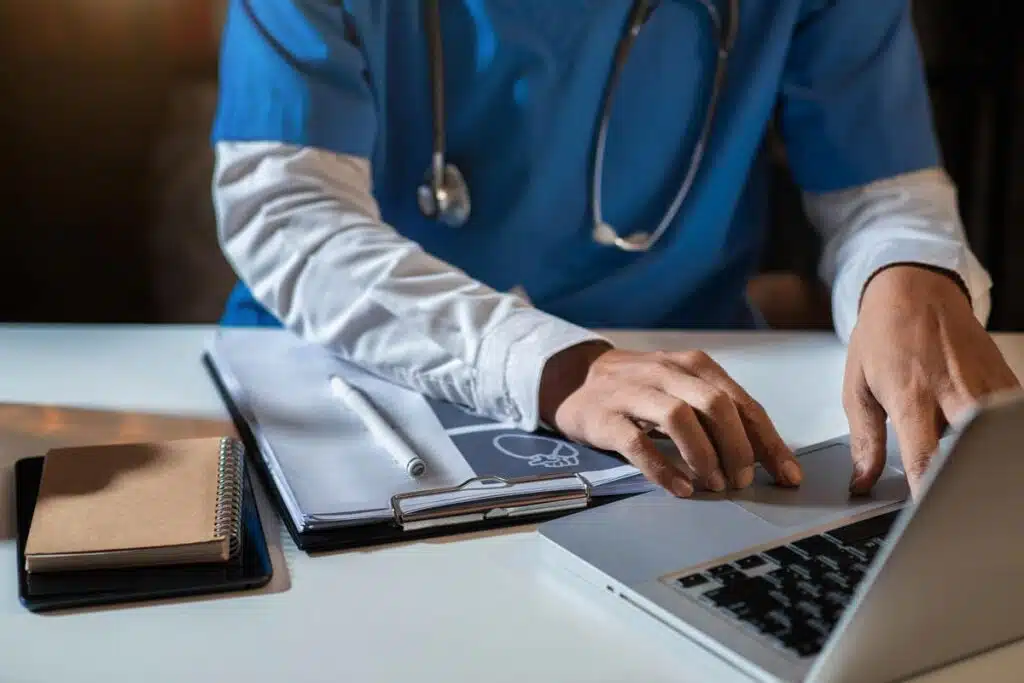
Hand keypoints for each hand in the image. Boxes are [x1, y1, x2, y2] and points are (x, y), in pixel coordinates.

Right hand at [538, 342, 802, 496]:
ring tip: (714, 485)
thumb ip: (718, 415)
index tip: (788, 476)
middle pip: (716, 405)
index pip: (742, 403)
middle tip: (742, 481)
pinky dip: (663, 468)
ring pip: (679, 418)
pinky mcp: (605, 416)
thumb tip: (762, 457)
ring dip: (704, 456)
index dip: (768, 442)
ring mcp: (633, 391)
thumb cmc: (642, 390)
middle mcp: (666, 371)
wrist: (576, 379)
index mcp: (694, 365)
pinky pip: (637, 443)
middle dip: (738, 448)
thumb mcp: (683, 390)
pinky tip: (680, 488)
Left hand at [844, 265, 1019, 495]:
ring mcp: (985, 383)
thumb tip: (862, 481)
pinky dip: (997, 435)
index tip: (929, 517)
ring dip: (983, 455)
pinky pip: (1007, 418)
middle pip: (973, 448)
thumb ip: (864, 438)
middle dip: (966, 478)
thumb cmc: (882, 336)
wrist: (915, 289)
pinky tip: (984, 446)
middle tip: (956, 504)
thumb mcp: (857, 385)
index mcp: (912, 394)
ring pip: (996, 434)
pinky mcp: (1005, 379)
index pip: (926, 458)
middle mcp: (953, 390)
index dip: (929, 491)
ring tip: (971, 474)